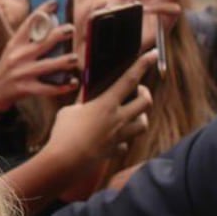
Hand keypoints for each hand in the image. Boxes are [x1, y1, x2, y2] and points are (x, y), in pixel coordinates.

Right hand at [0, 4, 78, 115]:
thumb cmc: (10, 66)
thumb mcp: (14, 49)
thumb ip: (31, 39)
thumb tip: (55, 24)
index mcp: (15, 44)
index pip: (29, 24)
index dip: (42, 11)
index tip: (54, 2)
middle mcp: (18, 57)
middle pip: (41, 44)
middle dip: (57, 35)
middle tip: (71, 29)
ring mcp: (22, 73)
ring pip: (46, 66)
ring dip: (62, 62)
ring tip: (74, 58)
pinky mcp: (26, 88)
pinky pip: (47, 88)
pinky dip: (62, 86)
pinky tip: (73, 82)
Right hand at [45, 49, 156, 172]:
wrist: (65, 161)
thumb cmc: (63, 133)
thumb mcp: (69, 111)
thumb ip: (81, 103)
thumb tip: (85, 97)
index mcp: (106, 104)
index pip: (129, 79)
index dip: (142, 65)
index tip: (153, 54)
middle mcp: (118, 119)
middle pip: (145, 102)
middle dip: (145, 94)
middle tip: (138, 92)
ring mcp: (119, 136)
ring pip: (143, 124)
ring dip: (139, 117)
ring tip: (129, 115)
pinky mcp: (114, 150)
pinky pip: (125, 144)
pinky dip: (122, 140)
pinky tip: (113, 139)